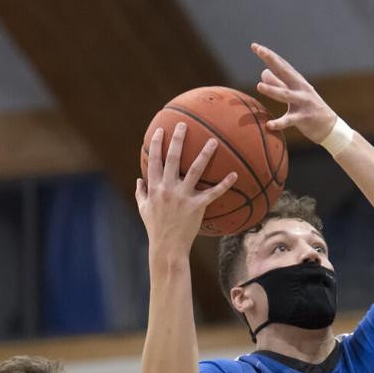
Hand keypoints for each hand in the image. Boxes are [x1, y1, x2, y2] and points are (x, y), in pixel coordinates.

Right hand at [137, 124, 237, 257]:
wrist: (167, 247)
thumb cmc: (155, 228)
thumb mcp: (143, 209)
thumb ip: (141, 192)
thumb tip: (138, 179)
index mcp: (155, 187)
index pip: (154, 160)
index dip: (156, 144)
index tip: (160, 130)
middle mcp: (168, 188)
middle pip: (172, 159)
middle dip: (178, 140)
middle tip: (184, 125)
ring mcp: (183, 197)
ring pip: (195, 170)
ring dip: (205, 154)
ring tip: (213, 141)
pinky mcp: (197, 207)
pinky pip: (213, 193)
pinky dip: (224, 184)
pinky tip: (234, 174)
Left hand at [251, 43, 337, 142]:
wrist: (330, 127)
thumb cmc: (309, 109)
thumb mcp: (295, 94)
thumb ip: (278, 84)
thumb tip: (263, 72)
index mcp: (297, 81)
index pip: (282, 65)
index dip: (269, 55)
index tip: (255, 46)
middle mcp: (300, 88)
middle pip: (284, 72)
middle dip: (272, 60)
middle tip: (259, 50)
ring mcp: (303, 102)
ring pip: (285, 95)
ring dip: (272, 90)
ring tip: (258, 86)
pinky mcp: (304, 118)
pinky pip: (290, 121)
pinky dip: (279, 123)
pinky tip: (269, 125)